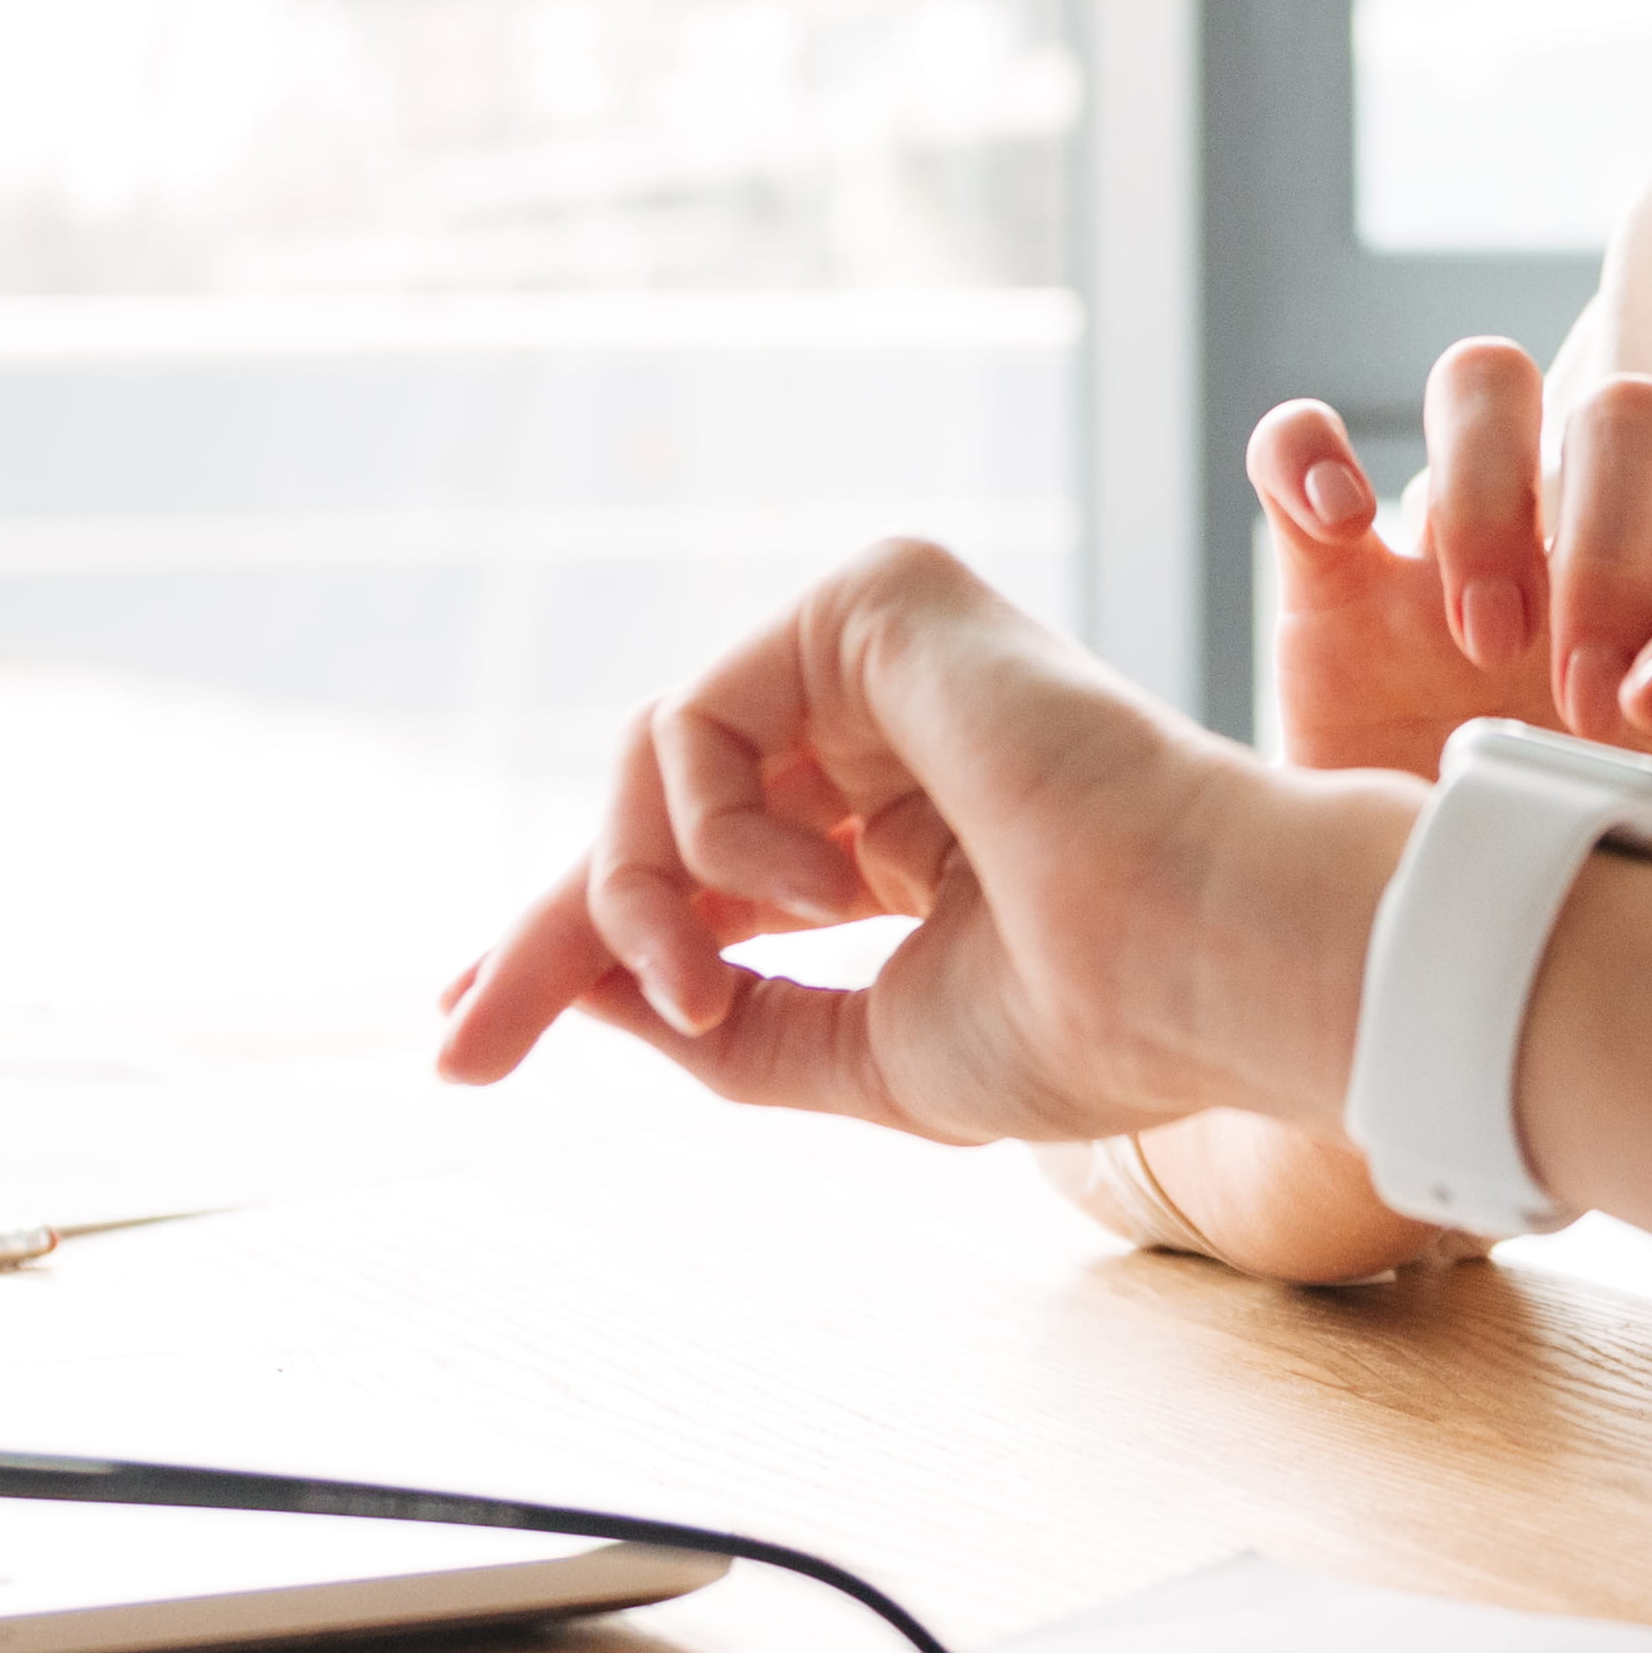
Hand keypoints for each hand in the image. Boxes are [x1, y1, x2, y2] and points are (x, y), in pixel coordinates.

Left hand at [430, 539, 1395, 1144]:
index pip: (708, 870)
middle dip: (552, 926)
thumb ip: (731, 1023)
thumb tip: (592, 989)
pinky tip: (815, 887)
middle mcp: (889, 731)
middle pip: (656, 808)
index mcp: (902, 833)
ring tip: (694, 989)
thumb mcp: (860, 1054)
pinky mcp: (879, 598)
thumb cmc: (1084, 1017)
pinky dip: (712, 828)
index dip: (586, 940)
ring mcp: (886, 659)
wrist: (1193, 958)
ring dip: (633, 896)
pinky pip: (696, 716)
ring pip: (654, 763)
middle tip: (457, 1039)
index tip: (469, 1026)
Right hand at [1252, 346, 1651, 895]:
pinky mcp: (1336, 596)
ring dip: (1486, 491)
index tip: (1649, 718)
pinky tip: (1337, 518)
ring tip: (1479, 635)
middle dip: (1610, 542)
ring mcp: (1461, 572)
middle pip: (1629, 423)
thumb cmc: (1640, 932)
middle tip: (1577, 695)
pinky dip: (1309, 451)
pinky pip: (1304, 454)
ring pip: (1484, 389)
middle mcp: (1592, 580)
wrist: (1464, 1014)